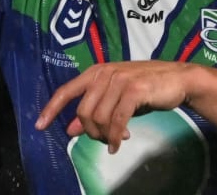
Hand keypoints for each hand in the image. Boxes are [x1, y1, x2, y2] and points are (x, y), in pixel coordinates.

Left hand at [35, 60, 198, 153]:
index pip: (67, 91)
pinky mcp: (134, 90)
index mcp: (96, 72)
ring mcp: (119, 80)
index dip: (51, 109)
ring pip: (99, 118)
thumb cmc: (145, 88)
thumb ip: (94, 111)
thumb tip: (71, 129)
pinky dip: (116, 136)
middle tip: (105, 139)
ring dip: (106, 135)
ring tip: (117, 139)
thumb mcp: (115, 99)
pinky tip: (120, 144)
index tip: (39, 126)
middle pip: (83, 112)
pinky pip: (117, 120)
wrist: (178, 79)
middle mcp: (104, 73)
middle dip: (91, 132)